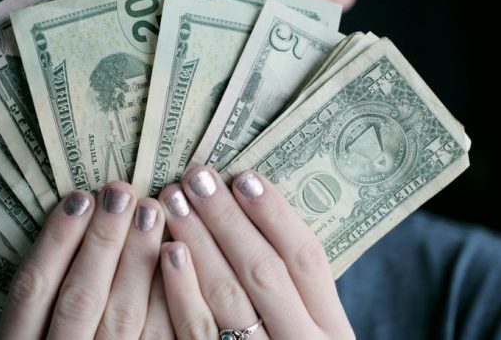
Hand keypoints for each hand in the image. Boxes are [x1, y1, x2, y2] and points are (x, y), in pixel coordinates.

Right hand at [0, 181, 171, 339]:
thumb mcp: (34, 334)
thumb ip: (48, 295)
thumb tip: (80, 216)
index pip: (32, 290)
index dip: (55, 241)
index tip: (79, 197)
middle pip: (80, 298)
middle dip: (103, 241)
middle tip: (122, 192)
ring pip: (122, 319)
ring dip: (138, 262)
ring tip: (153, 212)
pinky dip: (168, 300)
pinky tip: (177, 259)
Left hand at [158, 165, 354, 339]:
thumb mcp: (313, 332)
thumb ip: (294, 292)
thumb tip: (255, 214)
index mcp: (332, 329)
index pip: (307, 260)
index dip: (275, 214)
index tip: (244, 176)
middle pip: (264, 271)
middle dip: (227, 219)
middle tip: (197, 176)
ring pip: (229, 298)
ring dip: (199, 243)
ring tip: (174, 201)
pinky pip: (198, 331)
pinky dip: (182, 291)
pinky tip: (168, 253)